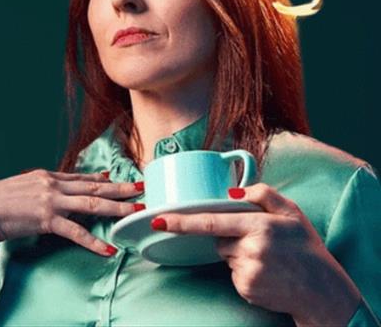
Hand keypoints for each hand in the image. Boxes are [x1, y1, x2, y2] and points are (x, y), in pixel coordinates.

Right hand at [0, 169, 144, 263]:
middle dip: (120, 187)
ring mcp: (51, 201)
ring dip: (117, 208)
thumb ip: (35, 191)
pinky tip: (108, 248)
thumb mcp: (17, 189)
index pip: (78, 177)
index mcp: (44, 177)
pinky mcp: (47, 220)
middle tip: (141, 187)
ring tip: (136, 212)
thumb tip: (43, 195)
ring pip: (93, 204)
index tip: (115, 177)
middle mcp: (52, 185)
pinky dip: (94, 242)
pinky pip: (76, 232)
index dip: (100, 178)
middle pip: (93, 186)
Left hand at [151, 183, 362, 325]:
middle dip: (230, 236)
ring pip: (225, 255)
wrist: (322, 290)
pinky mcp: (245, 288)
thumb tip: (230, 190)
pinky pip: (232, 272)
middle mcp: (251, 249)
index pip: (211, 222)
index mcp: (259, 226)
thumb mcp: (292, 212)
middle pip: (218, 237)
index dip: (182, 222)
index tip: (159, 220)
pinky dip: (243, 269)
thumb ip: (262, 194)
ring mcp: (246, 271)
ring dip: (238, 252)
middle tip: (259, 242)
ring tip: (267, 257)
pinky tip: (265, 271)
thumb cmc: (305, 247)